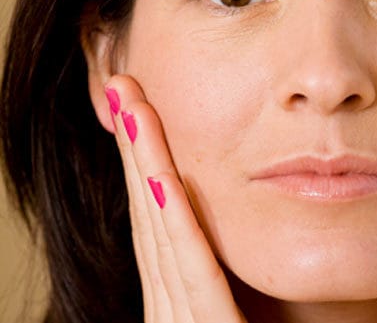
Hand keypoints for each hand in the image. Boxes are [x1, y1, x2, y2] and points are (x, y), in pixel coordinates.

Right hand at [105, 75, 246, 322]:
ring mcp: (181, 318)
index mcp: (179, 296)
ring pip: (161, 230)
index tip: (137, 109)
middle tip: (123, 86)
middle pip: (150, 213)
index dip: (144, 161)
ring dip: (144, 164)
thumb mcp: (242, 310)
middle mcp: (171, 302)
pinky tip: (161, 177)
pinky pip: (189, 269)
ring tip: (130, 104)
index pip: (157, 218)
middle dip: (135, 147)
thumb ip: (228, 277)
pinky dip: (174, 220)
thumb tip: (229, 231)